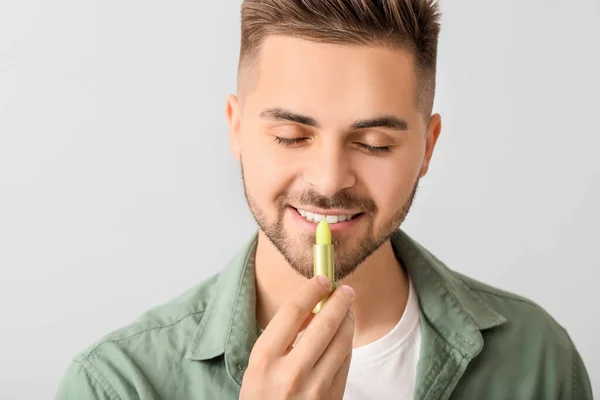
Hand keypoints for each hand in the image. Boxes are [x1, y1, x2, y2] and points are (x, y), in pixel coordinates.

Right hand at [240, 275, 355, 399]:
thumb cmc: (261, 398)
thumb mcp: (259, 366)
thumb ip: (283, 337)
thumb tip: (314, 307)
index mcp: (265, 359)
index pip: (293, 310)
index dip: (311, 289)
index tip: (322, 279)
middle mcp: (291, 373)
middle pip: (325, 322)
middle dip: (339, 300)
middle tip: (345, 289)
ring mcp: (315, 389)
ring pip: (342, 341)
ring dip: (348, 319)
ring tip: (347, 309)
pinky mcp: (332, 399)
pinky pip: (346, 362)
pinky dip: (347, 344)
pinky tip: (343, 336)